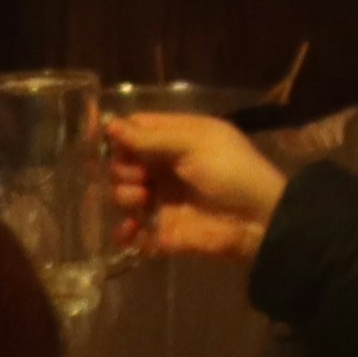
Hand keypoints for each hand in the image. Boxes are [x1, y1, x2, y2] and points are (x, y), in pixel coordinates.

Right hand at [105, 106, 288, 264]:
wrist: (258, 220)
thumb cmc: (231, 171)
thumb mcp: (194, 144)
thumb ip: (151, 138)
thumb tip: (110, 125)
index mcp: (177, 139)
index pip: (137, 129)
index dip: (118, 134)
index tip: (99, 138)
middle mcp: (165, 167)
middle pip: (123, 162)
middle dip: (122, 167)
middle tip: (141, 175)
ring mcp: (161, 200)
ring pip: (121, 194)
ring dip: (124, 195)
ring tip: (144, 198)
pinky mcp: (161, 231)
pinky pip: (130, 232)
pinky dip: (124, 231)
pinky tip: (131, 229)